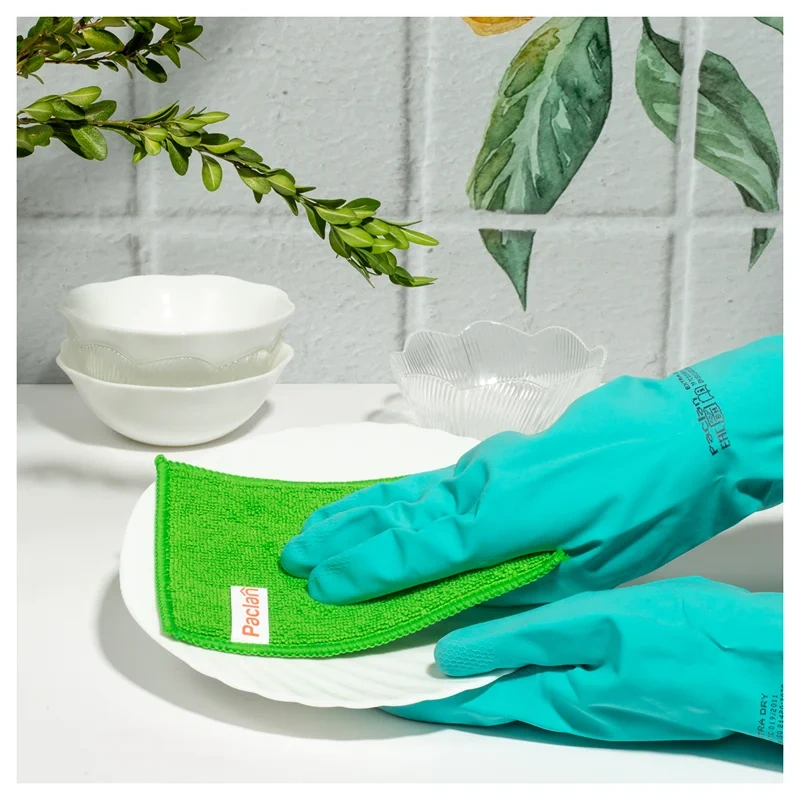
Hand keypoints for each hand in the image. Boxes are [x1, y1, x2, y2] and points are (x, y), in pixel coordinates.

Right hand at [281, 337, 781, 604]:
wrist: (675, 436)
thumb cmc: (639, 505)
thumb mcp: (582, 569)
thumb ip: (510, 586)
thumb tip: (456, 608)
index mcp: (497, 515)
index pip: (413, 547)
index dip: (363, 569)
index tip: (320, 584)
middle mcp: (478, 484)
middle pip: (395, 513)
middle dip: (341, 537)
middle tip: (292, 555)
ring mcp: (484, 465)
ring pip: (406, 491)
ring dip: (355, 512)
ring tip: (312, 526)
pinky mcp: (495, 458)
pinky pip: (429, 480)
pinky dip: (392, 495)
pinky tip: (377, 503)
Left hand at [384, 578, 783, 742]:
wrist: (747, 663)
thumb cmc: (680, 643)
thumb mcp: (594, 627)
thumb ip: (520, 642)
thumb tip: (452, 655)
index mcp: (552, 695)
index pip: (466, 701)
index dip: (420, 695)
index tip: (379, 683)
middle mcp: (562, 707)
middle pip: (482, 698)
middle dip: (438, 684)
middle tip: (397, 658)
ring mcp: (586, 702)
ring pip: (509, 687)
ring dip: (470, 673)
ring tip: (435, 646)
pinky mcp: (605, 688)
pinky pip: (540, 677)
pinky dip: (507, 662)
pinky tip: (503, 640)